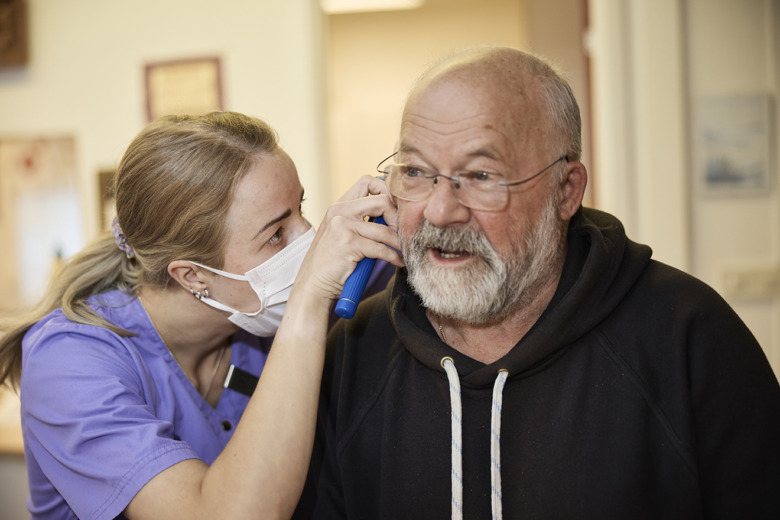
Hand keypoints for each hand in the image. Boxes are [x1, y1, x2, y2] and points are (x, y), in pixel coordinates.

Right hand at [292, 177, 402, 305]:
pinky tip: (397, 261)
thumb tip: (392, 213)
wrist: (313, 286)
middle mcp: (339, 212)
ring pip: (385, 229)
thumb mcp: (341, 233)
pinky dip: (393, 256)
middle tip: (401, 233)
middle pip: (382, 201)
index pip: (367, 182)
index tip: (394, 210)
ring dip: (398, 242)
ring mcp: (343, 227)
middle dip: (397, 218)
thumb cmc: (330, 263)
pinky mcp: (349, 245)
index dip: (386, 192)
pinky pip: (381, 248)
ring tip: (402, 250)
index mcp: (339, 206)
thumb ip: (360, 220)